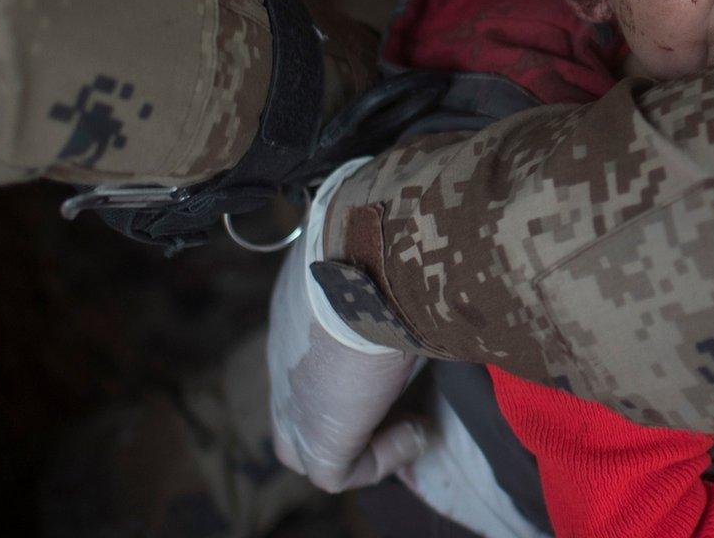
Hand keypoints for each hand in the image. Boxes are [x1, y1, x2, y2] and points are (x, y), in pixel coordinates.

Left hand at [265, 159, 425, 491]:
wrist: (373, 263)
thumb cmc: (384, 243)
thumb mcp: (382, 247)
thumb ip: (390, 256)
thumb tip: (431, 240)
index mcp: (295, 309)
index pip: (307, 355)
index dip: (348, 369)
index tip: (393, 363)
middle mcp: (283, 357)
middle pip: (299, 406)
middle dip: (350, 413)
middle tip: (404, 403)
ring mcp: (292, 403)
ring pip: (307, 448)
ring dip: (363, 441)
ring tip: (413, 420)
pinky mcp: (317, 438)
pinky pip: (338, 473)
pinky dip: (383, 458)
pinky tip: (417, 429)